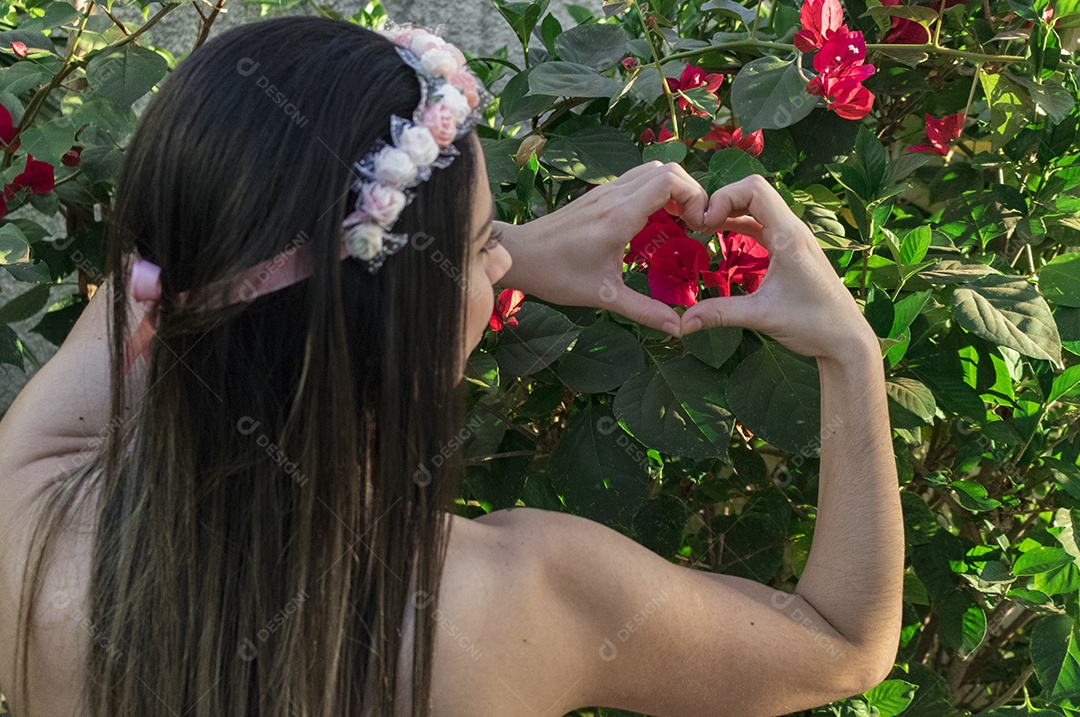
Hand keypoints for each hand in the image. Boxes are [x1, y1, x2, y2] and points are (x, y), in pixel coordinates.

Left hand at [497, 161, 709, 336]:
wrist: (519, 256)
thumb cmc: (557, 275)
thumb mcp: (603, 296)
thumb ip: (644, 310)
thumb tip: (678, 329)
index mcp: (620, 215)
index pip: (670, 181)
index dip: (694, 196)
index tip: (698, 225)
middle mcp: (615, 195)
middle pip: (667, 169)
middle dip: (690, 192)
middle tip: (693, 224)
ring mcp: (605, 191)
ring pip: (652, 170)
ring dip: (672, 190)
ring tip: (677, 221)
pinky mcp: (598, 195)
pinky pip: (636, 180)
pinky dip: (654, 192)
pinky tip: (652, 222)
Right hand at [680, 175, 877, 361]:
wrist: (846, 338)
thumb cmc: (814, 324)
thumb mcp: (761, 316)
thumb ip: (720, 314)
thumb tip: (683, 323)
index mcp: (788, 236)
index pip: (754, 189)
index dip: (723, 198)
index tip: (704, 224)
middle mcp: (793, 229)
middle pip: (753, 191)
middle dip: (723, 200)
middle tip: (700, 225)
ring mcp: (793, 237)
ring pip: (758, 206)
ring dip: (730, 211)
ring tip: (705, 229)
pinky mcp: (791, 249)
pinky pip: (762, 223)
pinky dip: (740, 224)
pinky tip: (723, 238)